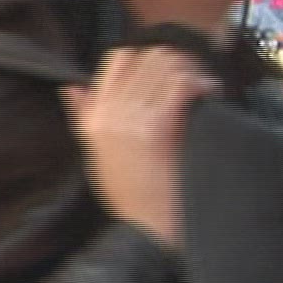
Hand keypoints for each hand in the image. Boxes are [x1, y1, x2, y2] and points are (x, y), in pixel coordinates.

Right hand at [61, 47, 218, 251]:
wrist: (145, 225)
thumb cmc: (130, 193)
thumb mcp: (97, 153)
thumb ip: (84, 116)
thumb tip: (70, 87)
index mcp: (94, 116)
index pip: (118, 58)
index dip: (149, 57)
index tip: (170, 72)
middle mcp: (108, 112)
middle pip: (147, 57)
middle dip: (179, 62)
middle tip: (196, 78)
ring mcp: (130, 118)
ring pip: (167, 66)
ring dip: (194, 71)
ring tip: (206, 87)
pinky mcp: (155, 128)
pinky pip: (181, 85)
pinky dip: (202, 83)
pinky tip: (212, 94)